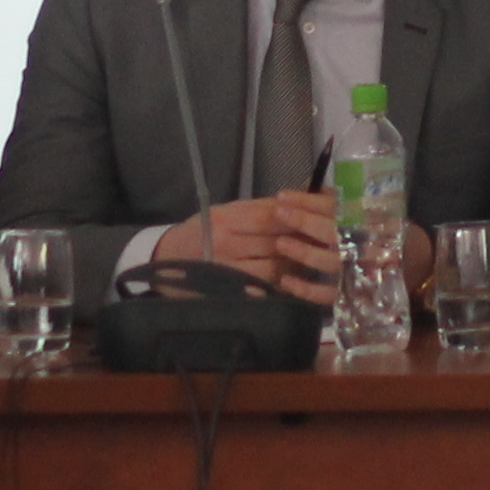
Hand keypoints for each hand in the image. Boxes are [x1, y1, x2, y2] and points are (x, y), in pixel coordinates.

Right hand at [165, 189, 340, 299]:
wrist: (166, 258)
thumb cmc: (201, 231)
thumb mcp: (225, 212)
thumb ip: (257, 209)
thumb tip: (296, 200)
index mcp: (226, 217)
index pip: (269, 215)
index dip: (296, 216)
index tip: (317, 215)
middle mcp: (227, 242)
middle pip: (275, 240)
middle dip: (302, 240)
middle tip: (323, 239)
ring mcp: (228, 267)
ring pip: (274, 265)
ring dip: (295, 262)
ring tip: (311, 258)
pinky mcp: (230, 288)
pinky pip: (263, 286)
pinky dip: (281, 283)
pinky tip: (293, 279)